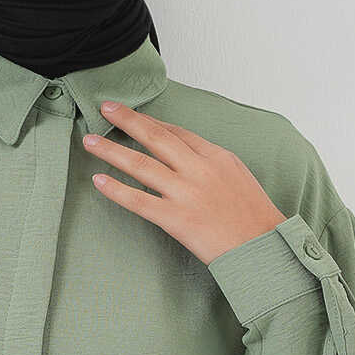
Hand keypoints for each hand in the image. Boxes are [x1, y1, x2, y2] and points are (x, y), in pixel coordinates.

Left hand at [82, 101, 285, 265]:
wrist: (264, 246)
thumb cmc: (255, 217)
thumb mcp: (239, 177)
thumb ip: (212, 163)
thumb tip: (189, 156)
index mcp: (216, 156)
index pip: (178, 132)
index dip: (152, 121)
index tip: (134, 115)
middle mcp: (199, 170)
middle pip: (155, 137)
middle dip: (127, 120)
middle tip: (105, 108)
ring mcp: (186, 193)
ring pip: (141, 165)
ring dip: (111, 151)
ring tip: (90, 142)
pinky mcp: (176, 219)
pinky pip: (139, 201)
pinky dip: (117, 190)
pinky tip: (99, 181)